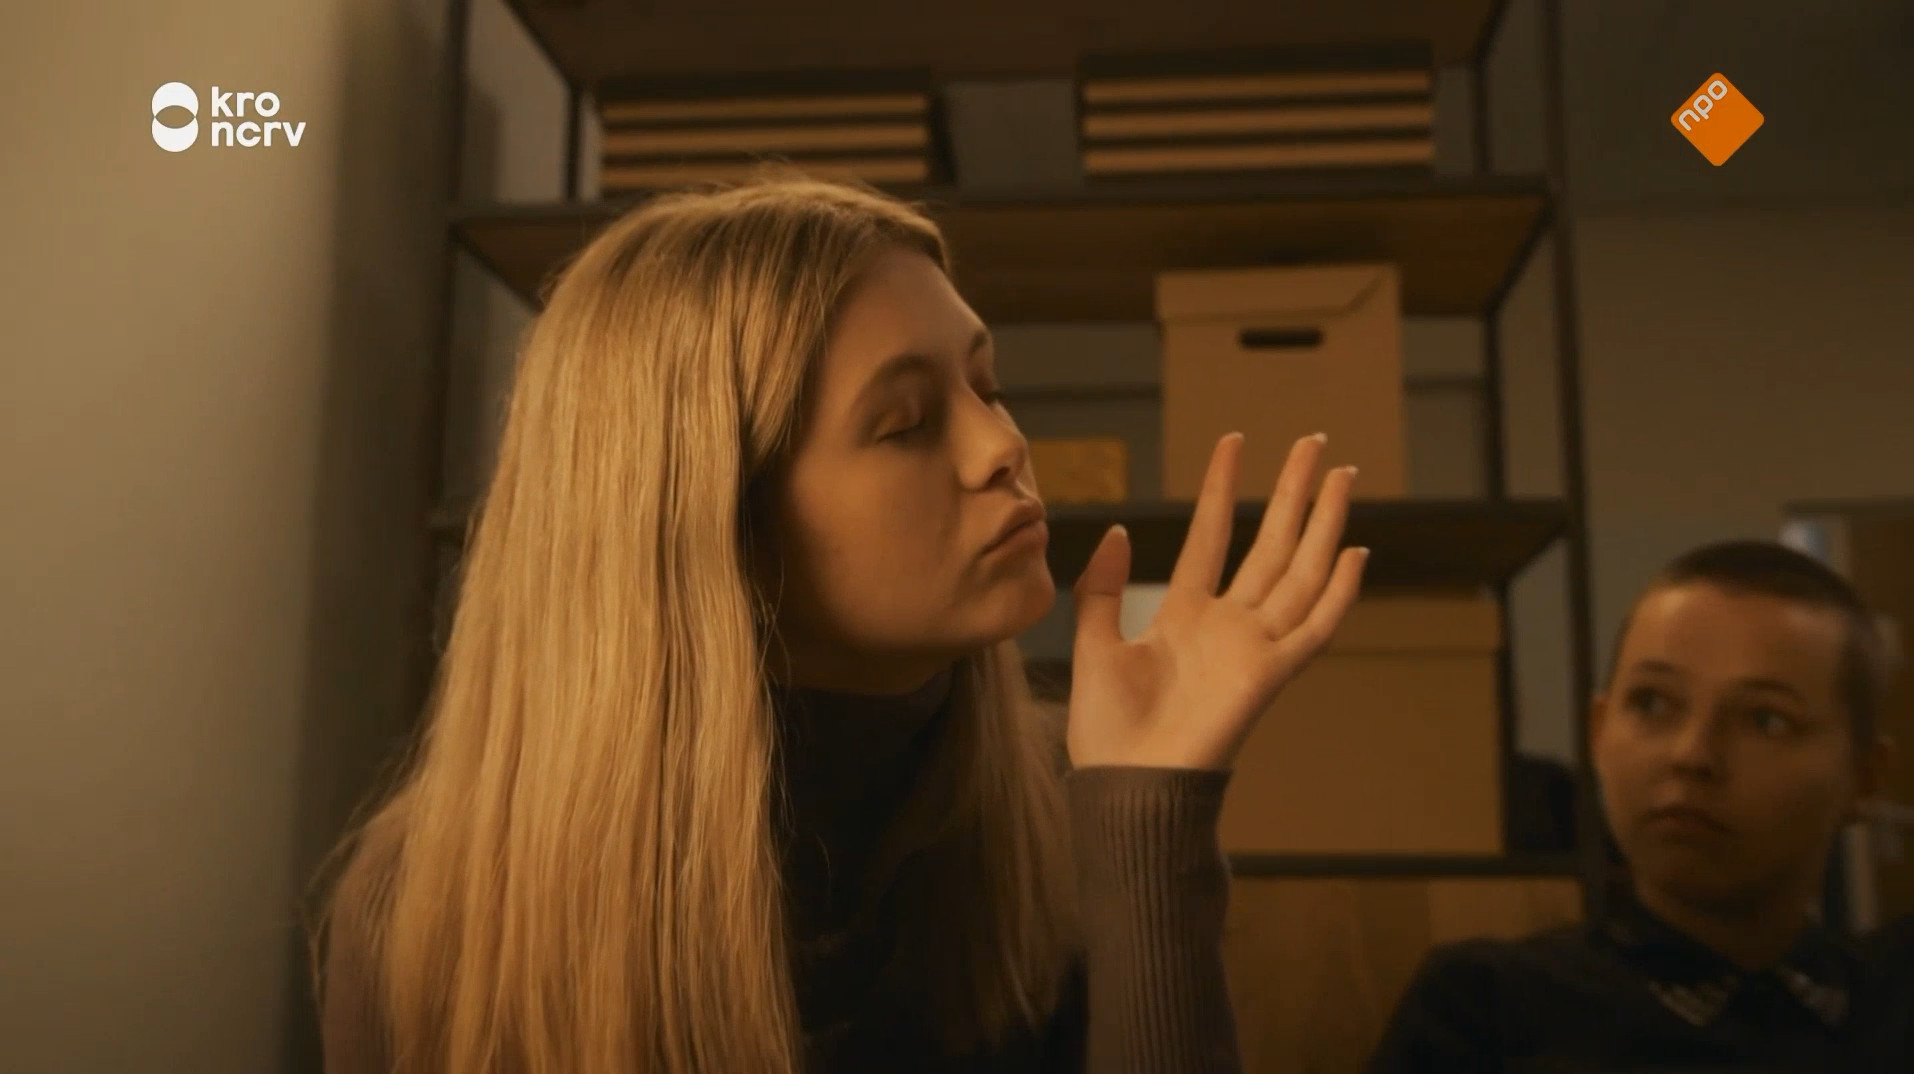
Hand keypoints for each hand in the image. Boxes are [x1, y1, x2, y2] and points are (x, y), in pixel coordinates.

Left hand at [1066, 432, 1367, 770]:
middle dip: (1293, 493)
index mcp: (1184, 615)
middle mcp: (1227, 625)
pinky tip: (1355, 550)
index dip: (1221, 489)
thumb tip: (1120, 531)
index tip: (1233, 442)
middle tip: (1314, 443)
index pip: (1211, 535)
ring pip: (1300, 572)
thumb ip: (1105, 588)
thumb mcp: (1094, 643)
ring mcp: (1253, 647)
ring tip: (1341, 475)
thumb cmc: (1107, 730)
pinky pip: (1314, 628)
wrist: (1126, 784)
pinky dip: (1339, 593)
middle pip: (1271, 544)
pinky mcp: (1269, 674)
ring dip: (1323, 524)